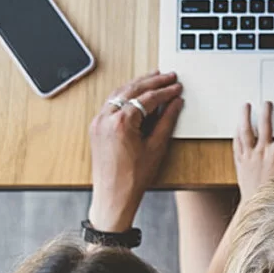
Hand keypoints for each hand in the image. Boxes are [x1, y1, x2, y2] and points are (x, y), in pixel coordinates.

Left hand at [88, 71, 183, 231]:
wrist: (113, 196)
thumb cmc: (133, 178)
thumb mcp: (156, 147)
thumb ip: (167, 121)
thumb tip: (175, 103)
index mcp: (121, 123)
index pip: (147, 98)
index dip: (165, 91)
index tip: (177, 87)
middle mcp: (106, 118)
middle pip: (132, 90)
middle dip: (152, 82)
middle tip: (168, 76)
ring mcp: (99, 122)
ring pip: (119, 93)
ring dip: (137, 84)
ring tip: (154, 79)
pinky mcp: (96, 127)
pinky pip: (111, 103)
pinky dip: (125, 94)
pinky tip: (135, 93)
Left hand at [233, 102, 273, 201]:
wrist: (261, 207)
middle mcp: (263, 152)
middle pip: (264, 125)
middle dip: (266, 111)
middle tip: (267, 103)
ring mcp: (250, 156)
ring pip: (246, 131)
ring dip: (245, 117)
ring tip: (246, 106)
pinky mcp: (240, 163)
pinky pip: (237, 144)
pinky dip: (236, 133)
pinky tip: (237, 126)